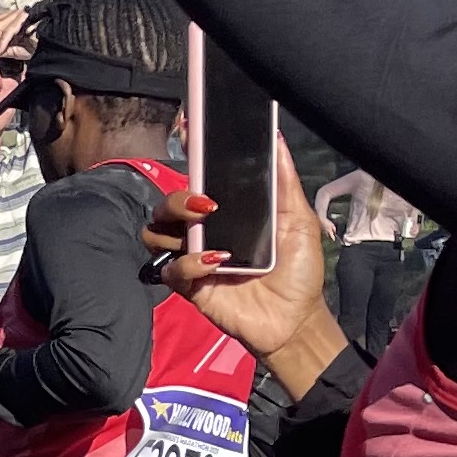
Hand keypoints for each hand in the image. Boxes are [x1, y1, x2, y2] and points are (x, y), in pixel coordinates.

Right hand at [146, 141, 342, 390]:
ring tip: (204, 229)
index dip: (190, 158)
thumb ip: (285, 182)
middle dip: (178, 198)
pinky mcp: (189, 285)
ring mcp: (193, 257)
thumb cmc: (299, 270)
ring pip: (156, 231)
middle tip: (206, 205)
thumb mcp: (300, 220)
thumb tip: (276, 139)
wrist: (296, 319)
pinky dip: (188, 262)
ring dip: (174, 225)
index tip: (192, 138)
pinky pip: (170, 267)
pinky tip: (216, 263)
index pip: (199, 180)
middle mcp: (204, 230)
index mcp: (228, 211)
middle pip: (167, 203)